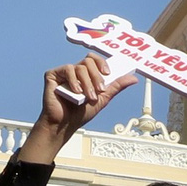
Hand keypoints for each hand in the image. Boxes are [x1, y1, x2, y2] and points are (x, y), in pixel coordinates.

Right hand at [21, 56, 135, 161]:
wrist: (64, 125)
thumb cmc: (80, 113)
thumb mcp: (103, 99)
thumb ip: (116, 87)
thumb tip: (134, 78)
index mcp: (86, 74)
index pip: (95, 60)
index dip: (102, 63)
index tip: (108, 73)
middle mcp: (75, 71)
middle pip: (89, 61)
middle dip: (97, 76)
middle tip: (99, 90)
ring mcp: (64, 73)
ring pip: (80, 67)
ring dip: (87, 83)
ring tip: (88, 97)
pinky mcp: (53, 75)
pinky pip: (67, 69)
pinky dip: (74, 80)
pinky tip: (76, 92)